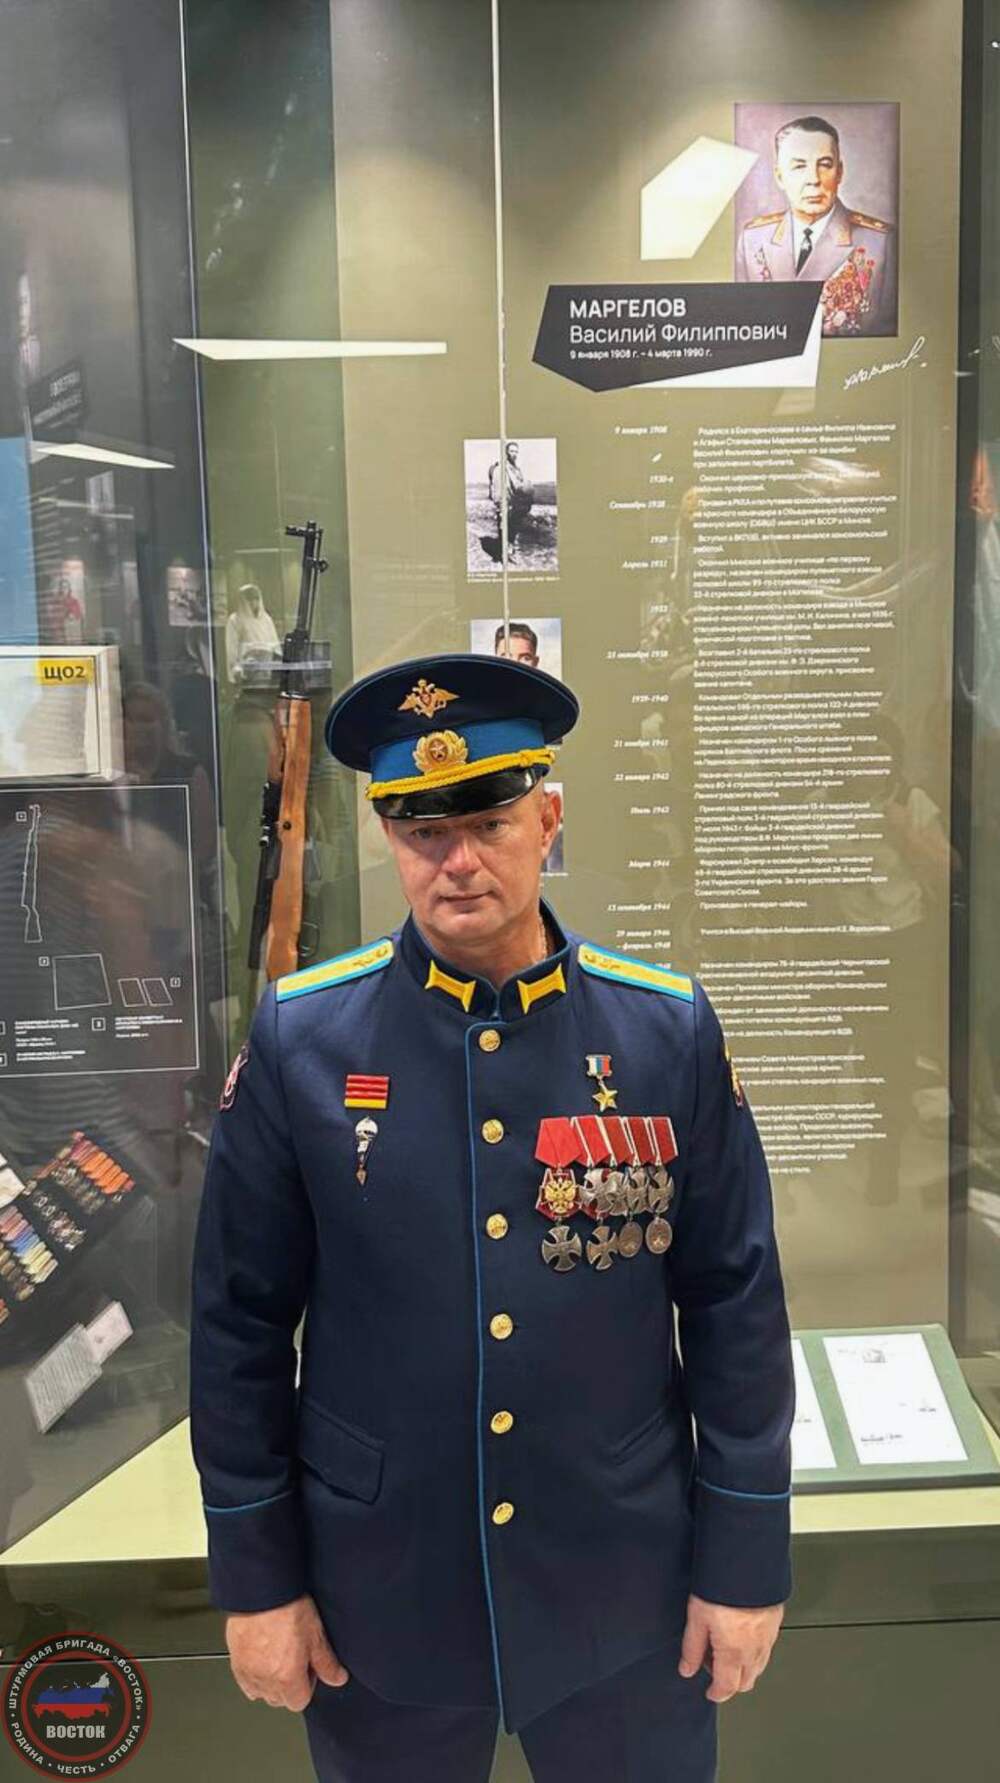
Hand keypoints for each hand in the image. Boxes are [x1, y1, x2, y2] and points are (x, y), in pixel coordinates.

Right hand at [226, 1593, 348, 1710]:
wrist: (260, 1590)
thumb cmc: (286, 1606)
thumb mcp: (316, 1634)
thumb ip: (327, 1663)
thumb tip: (337, 1678)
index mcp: (287, 1677)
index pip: (300, 1702)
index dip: (308, 1684)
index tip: (308, 1667)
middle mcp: (265, 1680)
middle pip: (280, 1700)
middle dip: (290, 1685)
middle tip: (295, 1659)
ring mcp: (248, 1672)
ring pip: (262, 1693)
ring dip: (272, 1682)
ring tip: (279, 1656)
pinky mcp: (235, 1662)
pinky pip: (245, 1682)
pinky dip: (254, 1677)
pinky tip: (263, 1658)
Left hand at [678, 1594, 783, 1702]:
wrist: (747, 1562)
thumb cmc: (722, 1585)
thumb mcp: (697, 1617)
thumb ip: (692, 1648)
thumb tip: (687, 1669)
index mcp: (734, 1652)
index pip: (727, 1687)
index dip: (716, 1694)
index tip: (710, 1693)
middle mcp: (755, 1649)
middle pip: (746, 1682)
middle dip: (730, 1682)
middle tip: (712, 1664)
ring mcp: (768, 1636)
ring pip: (759, 1666)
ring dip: (743, 1667)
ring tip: (725, 1647)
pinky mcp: (776, 1622)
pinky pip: (767, 1648)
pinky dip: (754, 1651)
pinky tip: (742, 1635)